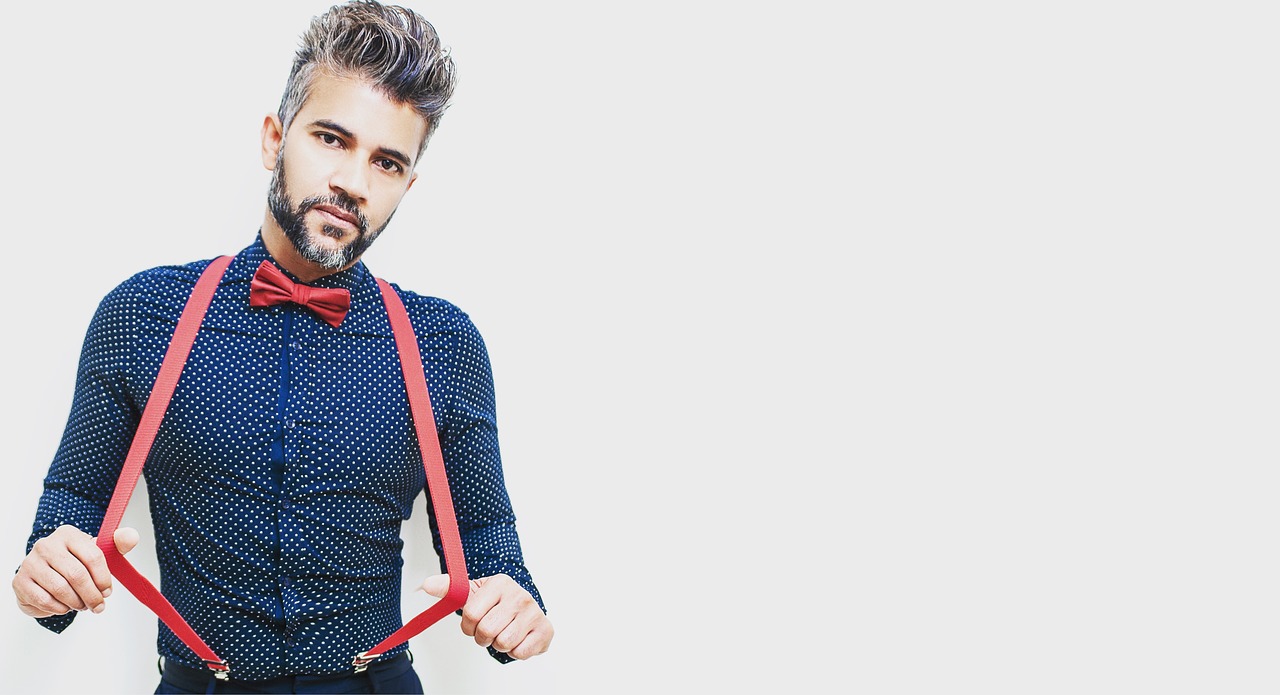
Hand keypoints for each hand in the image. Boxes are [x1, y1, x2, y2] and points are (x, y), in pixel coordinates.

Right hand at [12, 525, 138, 617]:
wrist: (43, 572)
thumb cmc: (74, 561)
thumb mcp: (96, 550)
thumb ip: (116, 544)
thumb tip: (132, 536)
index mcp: (68, 534)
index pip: (93, 556)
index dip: (104, 578)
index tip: (108, 592)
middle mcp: (46, 545)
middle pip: (76, 575)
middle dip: (92, 595)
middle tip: (98, 606)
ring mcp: (30, 563)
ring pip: (60, 589)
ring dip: (76, 603)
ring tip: (82, 605)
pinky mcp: (20, 581)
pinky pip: (44, 600)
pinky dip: (59, 608)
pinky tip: (65, 607)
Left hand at [421, 573, 553, 659]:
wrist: (526, 608)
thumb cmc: (498, 603)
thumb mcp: (473, 593)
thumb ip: (450, 589)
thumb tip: (426, 585)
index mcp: (500, 583)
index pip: (471, 614)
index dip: (468, 626)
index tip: (474, 622)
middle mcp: (520, 595)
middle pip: (486, 631)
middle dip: (483, 637)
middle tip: (490, 630)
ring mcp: (534, 612)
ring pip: (503, 643)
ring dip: (499, 644)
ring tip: (504, 632)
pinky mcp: (545, 630)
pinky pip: (520, 652)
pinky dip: (515, 651)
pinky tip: (518, 638)